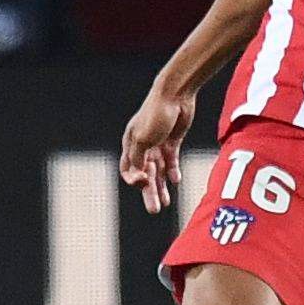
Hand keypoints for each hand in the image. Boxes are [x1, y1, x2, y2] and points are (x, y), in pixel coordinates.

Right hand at [120, 85, 195, 212]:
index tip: (144, 182)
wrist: (175, 94)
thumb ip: (139, 158)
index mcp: (130, 144)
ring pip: (158, 171)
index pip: (127, 169)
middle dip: (149, 192)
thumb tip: (137, 177)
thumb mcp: (143, 138)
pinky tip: (176, 181)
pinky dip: (172, 171)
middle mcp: (143, 146)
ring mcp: (158, 144)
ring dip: (161, 187)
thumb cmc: (155, 114)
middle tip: (155, 210)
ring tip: (166, 203)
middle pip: (144, 174)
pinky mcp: (172, 141)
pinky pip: (171, 160)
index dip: (134, 180)